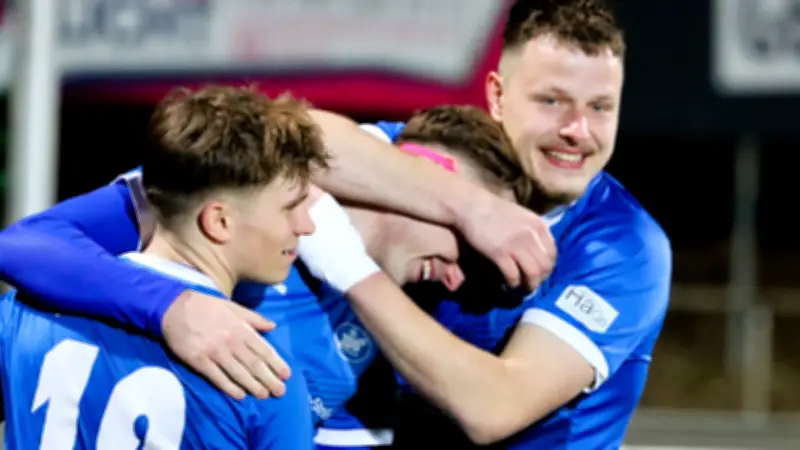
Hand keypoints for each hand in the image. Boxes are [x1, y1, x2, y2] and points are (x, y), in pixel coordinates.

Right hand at [161, 290, 290, 399]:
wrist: (175, 307)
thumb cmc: (207, 307)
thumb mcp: (233, 307)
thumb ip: (254, 318)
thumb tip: (273, 325)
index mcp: (241, 328)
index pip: (264, 350)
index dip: (277, 364)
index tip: (286, 375)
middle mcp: (231, 342)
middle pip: (254, 364)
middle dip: (269, 379)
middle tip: (280, 391)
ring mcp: (215, 352)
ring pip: (239, 373)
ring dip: (253, 386)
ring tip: (264, 395)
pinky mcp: (199, 361)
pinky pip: (218, 378)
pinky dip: (229, 388)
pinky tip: (239, 395)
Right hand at [457, 191, 555, 289]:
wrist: (471, 206)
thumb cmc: (494, 210)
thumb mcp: (521, 217)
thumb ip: (532, 231)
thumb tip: (537, 250)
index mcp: (538, 225)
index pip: (553, 253)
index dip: (548, 267)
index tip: (540, 273)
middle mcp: (531, 235)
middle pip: (545, 266)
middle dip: (540, 279)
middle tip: (532, 284)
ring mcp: (516, 244)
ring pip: (533, 273)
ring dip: (529, 284)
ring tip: (522, 287)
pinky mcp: (500, 253)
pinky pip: (513, 275)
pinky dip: (513, 283)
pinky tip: (508, 283)